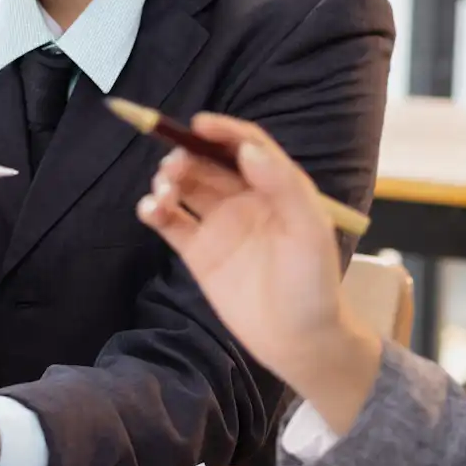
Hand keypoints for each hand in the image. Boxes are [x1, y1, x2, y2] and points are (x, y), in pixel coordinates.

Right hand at [136, 114, 381, 431]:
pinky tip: (150, 209)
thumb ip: (282, 185)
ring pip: (185, 188)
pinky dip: (155, 210)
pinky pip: (171, 223)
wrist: (300, 340)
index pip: (246, 146)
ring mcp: (219, 225)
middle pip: (208, 163)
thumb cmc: (314, 283)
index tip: (198, 124)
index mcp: (276, 187)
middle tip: (175, 166)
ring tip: (163, 191)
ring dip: (168, 180)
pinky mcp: (198, 253)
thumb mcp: (310, 230)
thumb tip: (247, 150)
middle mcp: (245, 200)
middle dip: (187, 155)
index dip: (222, 131)